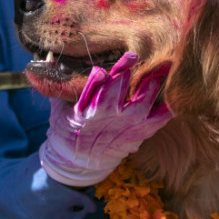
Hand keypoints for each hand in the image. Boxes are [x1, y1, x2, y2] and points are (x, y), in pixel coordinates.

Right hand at [39, 53, 171, 186]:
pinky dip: (165, 110)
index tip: (103, 67)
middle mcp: (105, 119)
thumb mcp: (58, 108)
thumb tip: (46, 61)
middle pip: (118, 93)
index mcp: (84, 111)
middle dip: (125, 74)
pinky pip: (155, 122)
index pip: (93, 89)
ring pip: (140, 105)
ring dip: (149, 87)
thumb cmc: (67, 129)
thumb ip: (60, 86)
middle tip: (134, 55)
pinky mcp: (137, 135)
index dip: (99, 78)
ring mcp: (124, 128)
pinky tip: (173, 96)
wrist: (78, 163)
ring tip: (157, 68)